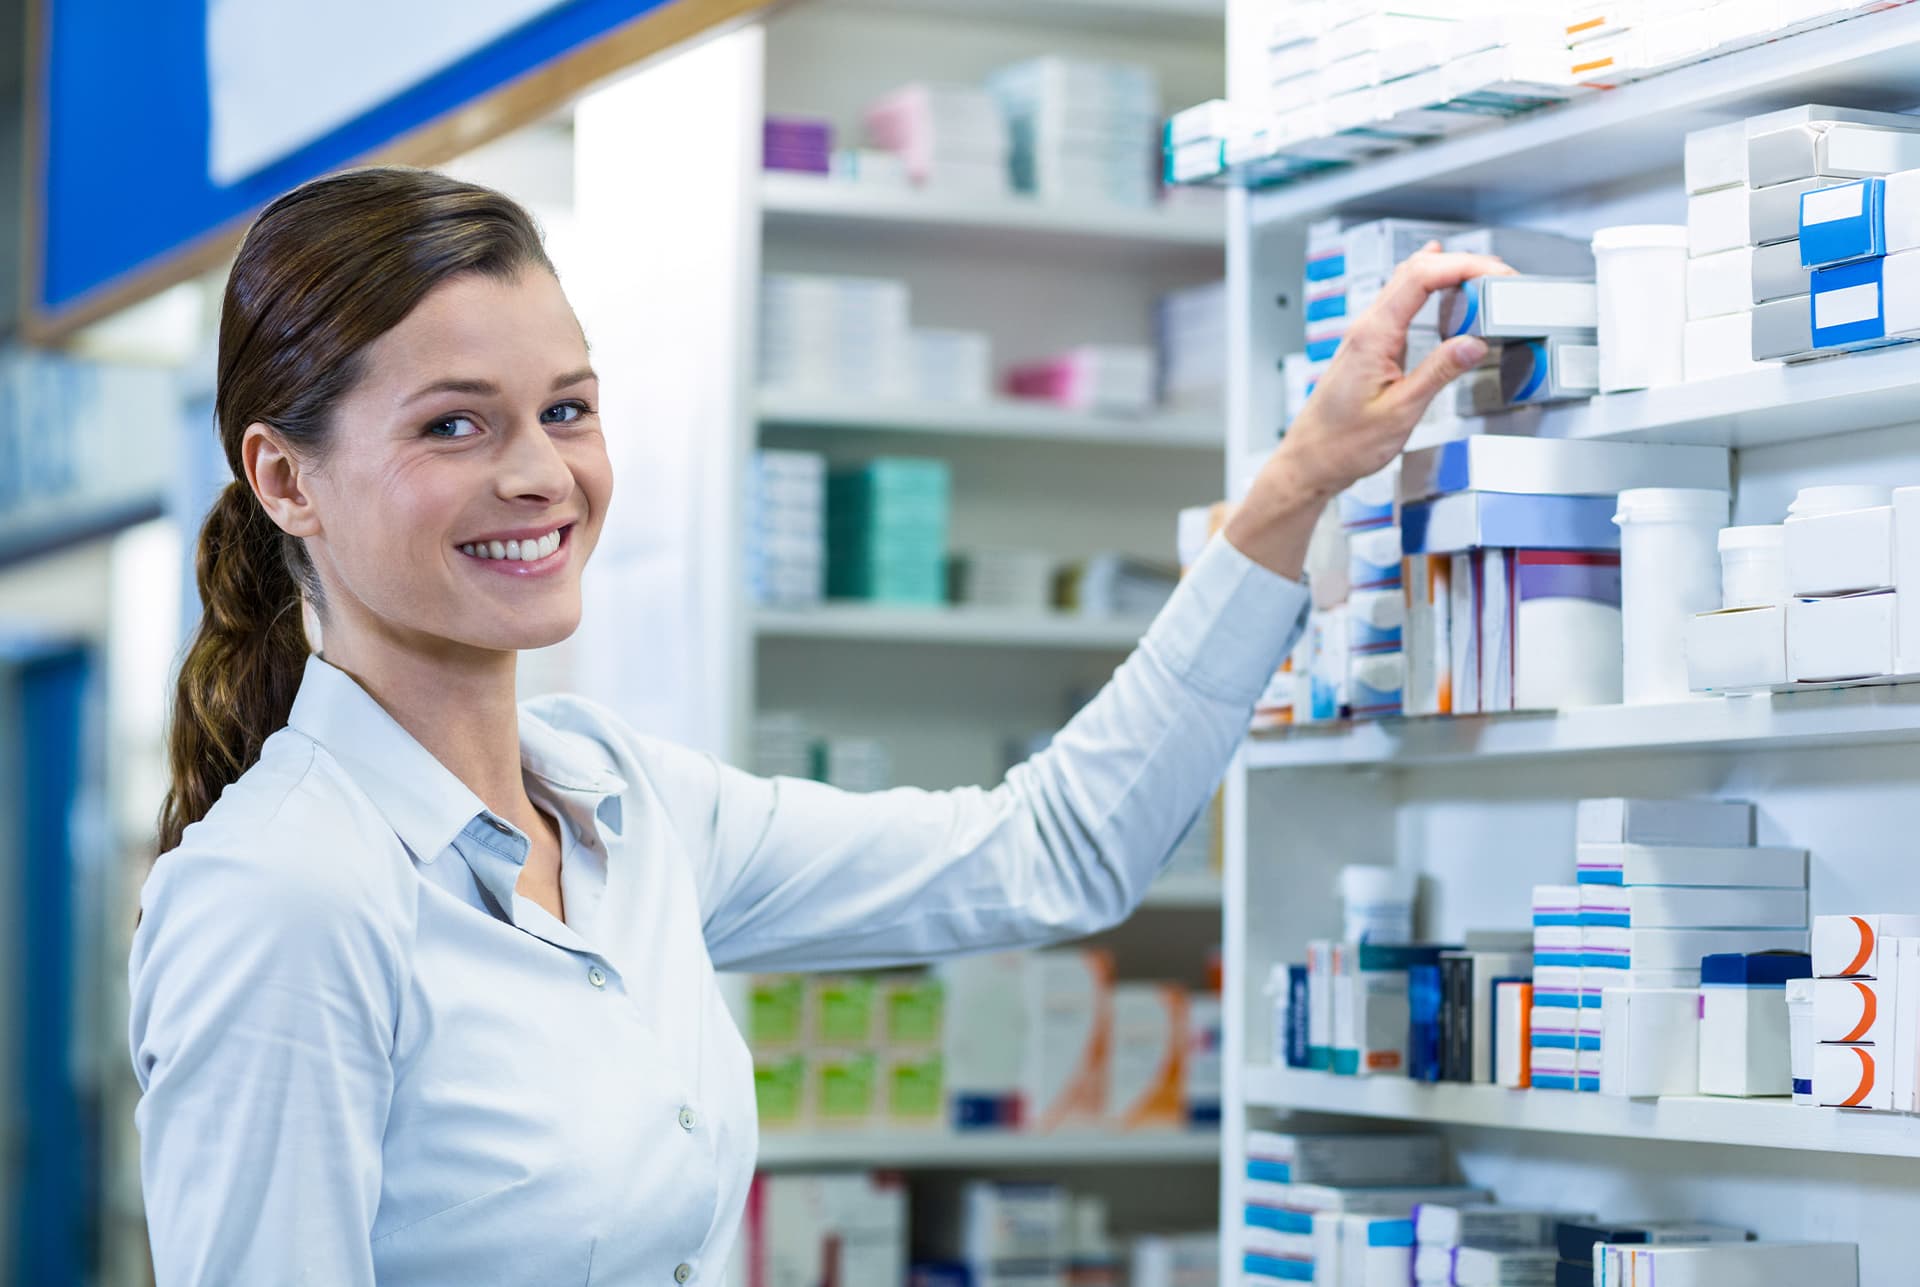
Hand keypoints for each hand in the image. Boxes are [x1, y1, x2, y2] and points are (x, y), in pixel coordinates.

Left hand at [1225, 245, 1513, 578]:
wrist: (1311, 460)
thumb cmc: (1344, 444)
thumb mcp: (1401, 412)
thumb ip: (1438, 373)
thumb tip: (1475, 342)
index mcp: (1373, 336)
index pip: (1421, 276)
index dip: (1463, 265)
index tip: (1497, 274)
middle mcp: (1367, 327)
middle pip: (1416, 269)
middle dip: (1462, 264)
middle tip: (1502, 278)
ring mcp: (1367, 334)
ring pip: (1408, 282)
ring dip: (1448, 273)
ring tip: (1486, 283)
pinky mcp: (1371, 346)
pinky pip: (1402, 302)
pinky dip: (1430, 288)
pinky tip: (1446, 287)